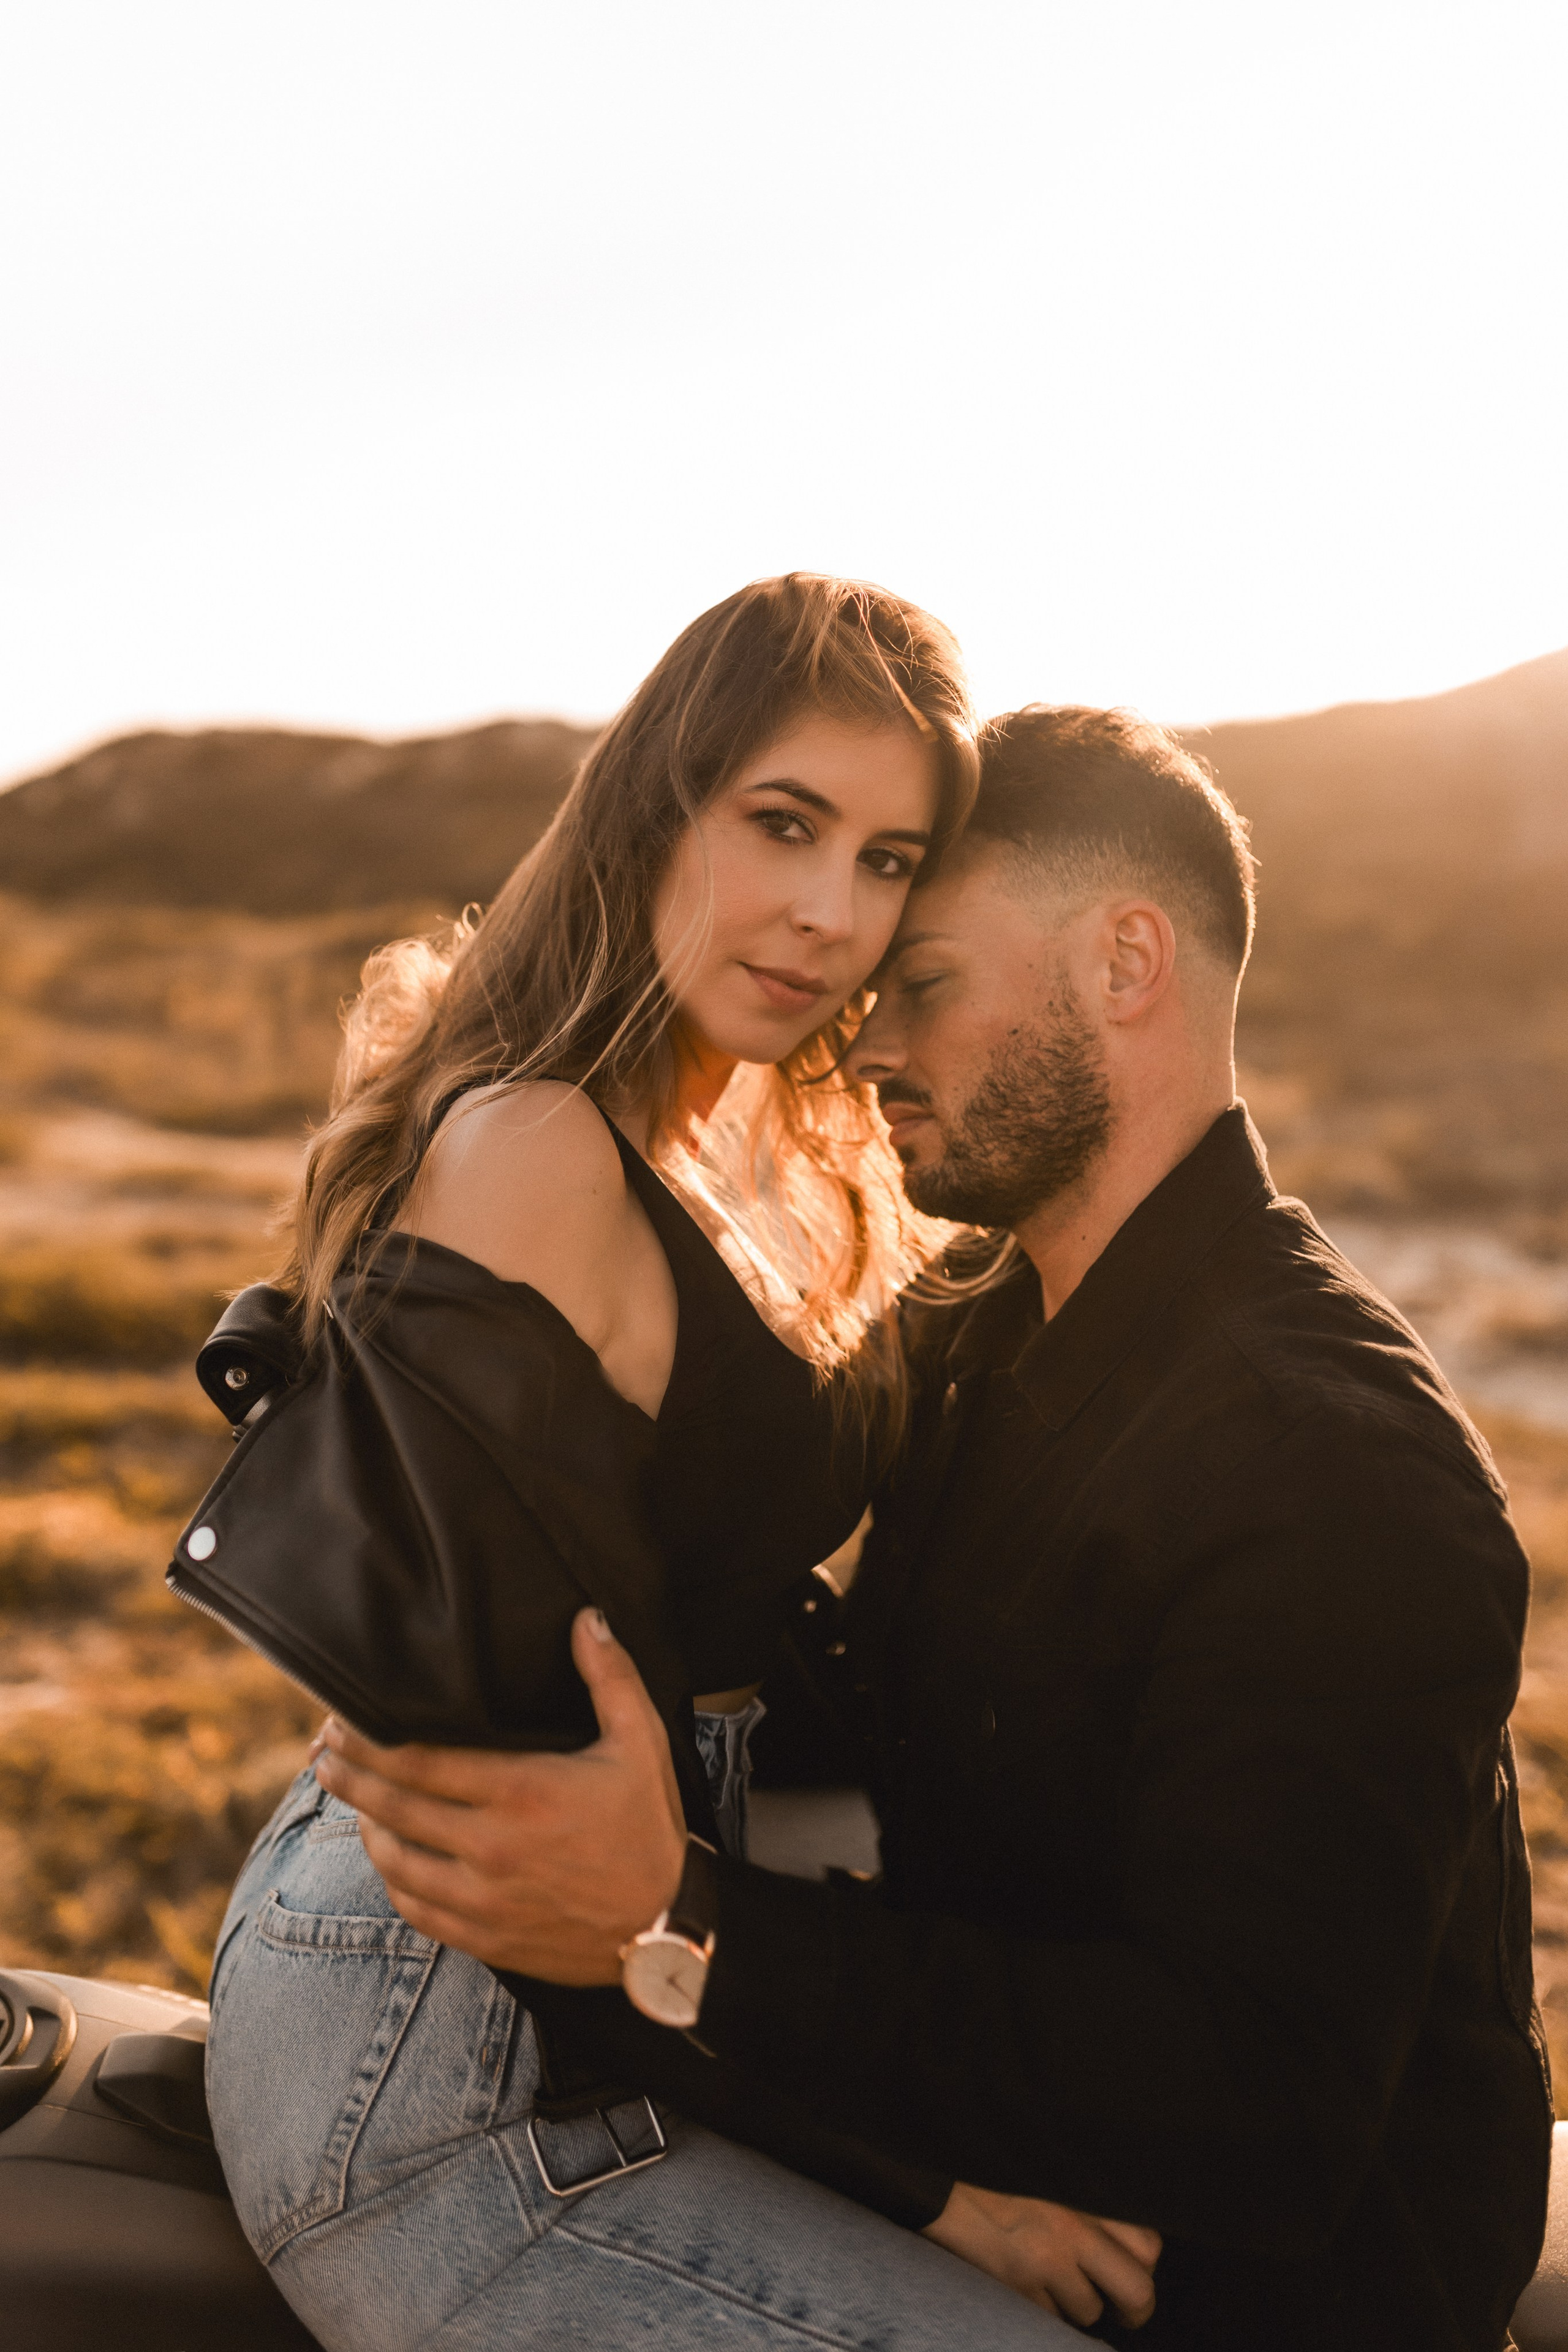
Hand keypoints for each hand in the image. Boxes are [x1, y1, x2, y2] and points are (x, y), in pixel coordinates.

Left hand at [311, 1608, 686, 1980]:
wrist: (668, 1926)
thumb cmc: (650, 1828)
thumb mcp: (642, 1742)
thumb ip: (610, 1676)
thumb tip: (587, 1619)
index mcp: (523, 1791)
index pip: (420, 1762)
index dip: (370, 1742)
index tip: (342, 1723)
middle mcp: (492, 1846)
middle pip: (394, 1806)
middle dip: (349, 1776)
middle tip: (323, 1752)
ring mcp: (484, 1897)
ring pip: (395, 1860)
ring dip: (364, 1825)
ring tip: (350, 1799)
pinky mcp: (485, 1937)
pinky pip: (416, 1909)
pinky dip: (392, 1880)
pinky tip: (389, 1858)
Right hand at [924, 2181, 1161, 2329]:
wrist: (932, 2168)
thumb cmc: (991, 2159)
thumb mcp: (1047, 2163)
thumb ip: (1082, 2187)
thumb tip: (1117, 2226)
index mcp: (1085, 2189)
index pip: (1147, 2243)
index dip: (1144, 2261)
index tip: (1133, 2265)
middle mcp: (1073, 2229)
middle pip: (1136, 2291)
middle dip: (1136, 2308)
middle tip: (1126, 2309)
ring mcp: (1044, 2263)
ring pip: (1089, 2310)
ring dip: (1078, 2303)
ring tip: (1057, 2283)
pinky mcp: (1013, 2288)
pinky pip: (1047, 2318)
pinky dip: (1042, 2308)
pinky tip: (1027, 2285)